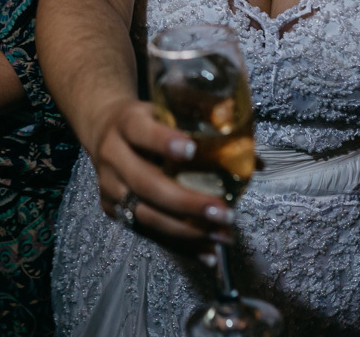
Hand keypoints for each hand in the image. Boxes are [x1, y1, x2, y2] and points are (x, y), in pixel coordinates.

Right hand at [91, 100, 235, 256]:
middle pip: (145, 183)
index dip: (163, 142)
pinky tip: (207, 252)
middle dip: (187, 202)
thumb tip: (256, 159)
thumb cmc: (148, 120)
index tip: (191, 150)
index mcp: (125, 123)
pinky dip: (179, 245)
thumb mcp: (166, 108)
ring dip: (187, 230)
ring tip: (222, 235)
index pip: (140, 131)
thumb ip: (205, 126)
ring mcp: (110, 185)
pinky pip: (147, 232)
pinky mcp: (112, 209)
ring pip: (145, 214)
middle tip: (223, 212)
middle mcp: (112, 155)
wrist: (103, 130)